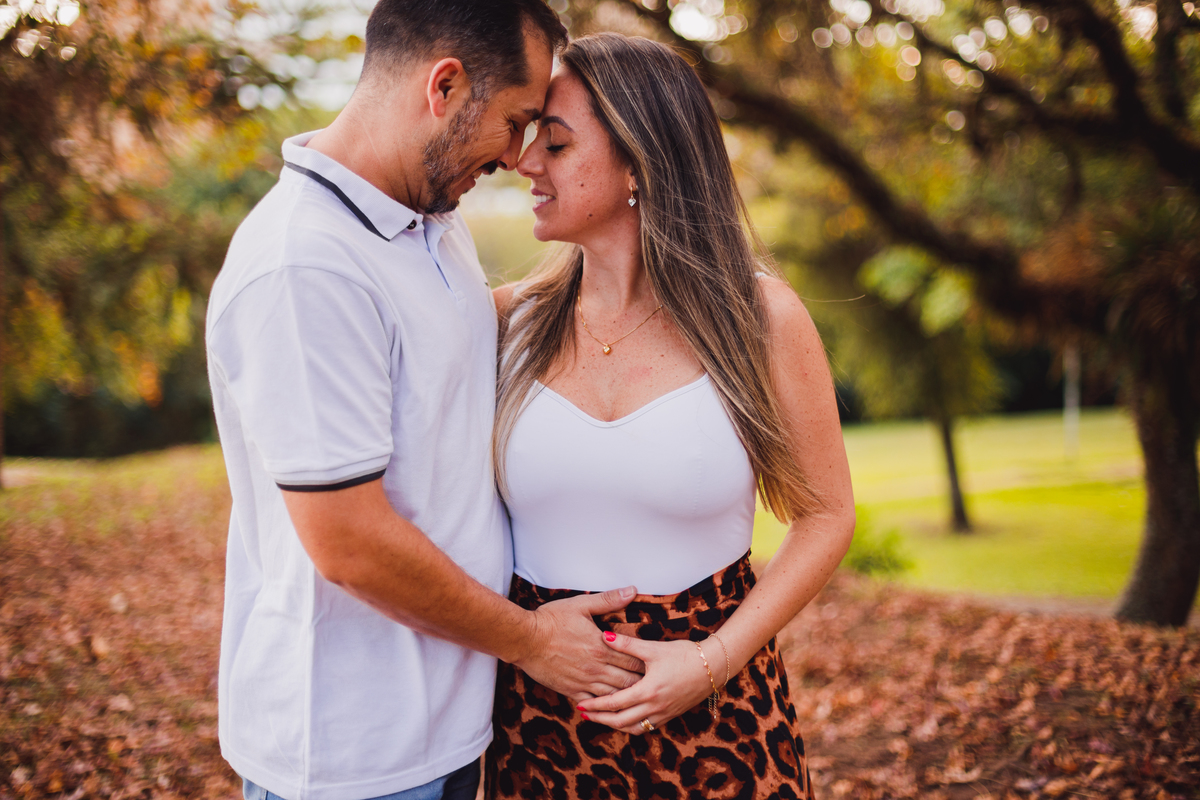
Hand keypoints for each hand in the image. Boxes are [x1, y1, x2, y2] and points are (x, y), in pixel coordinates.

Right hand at [513, 587, 645, 698]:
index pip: (634, 659)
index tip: (656, 665)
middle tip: (654, 684)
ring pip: (614, 696)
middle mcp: (596, 667)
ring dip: (627, 696)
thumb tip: (631, 590)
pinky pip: (593, 704)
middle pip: (629, 680)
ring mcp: (584, 682)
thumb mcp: (581, 605)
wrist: (524, 639)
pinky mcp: (571, 691)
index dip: (647, 663)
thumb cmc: (551, 620)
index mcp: (602, 647)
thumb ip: (608, 600)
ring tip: (639, 698)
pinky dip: (604, 707)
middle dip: (642, 682)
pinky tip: (612, 707)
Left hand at [575, 634, 715, 732]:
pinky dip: (632, 726)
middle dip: (600, 718)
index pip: (614, 704)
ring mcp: (664, 713)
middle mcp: (655, 707)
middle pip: (620, 721)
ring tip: (601, 718)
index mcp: (648, 691)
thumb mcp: (654, 648)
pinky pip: (646, 727)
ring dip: (615, 724)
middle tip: (584, 714)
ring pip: (633, 728)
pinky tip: (625, 719)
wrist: (714, 666)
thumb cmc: (685, 654)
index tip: (581, 704)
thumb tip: (605, 636)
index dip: (596, 705)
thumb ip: (627, 644)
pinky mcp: (671, 714)